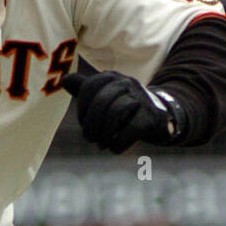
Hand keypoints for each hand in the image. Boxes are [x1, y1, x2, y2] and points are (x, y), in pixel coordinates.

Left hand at [61, 70, 185, 153]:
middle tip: (90, 138)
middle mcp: (127, 83)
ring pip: (114, 115)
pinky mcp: (150, 118)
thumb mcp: (105, 96)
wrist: (160, 119)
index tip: (85, 124)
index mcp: (112, 77)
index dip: (82, 109)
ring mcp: (140, 99)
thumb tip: (64, 80)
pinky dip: (116, 144)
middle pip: (100, 102)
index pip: (89, 88)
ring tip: (101, 144)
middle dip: (91, 125)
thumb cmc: (125, 109)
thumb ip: (85, 88)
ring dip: (102, 135)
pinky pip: (128, 131)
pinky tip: (114, 147)